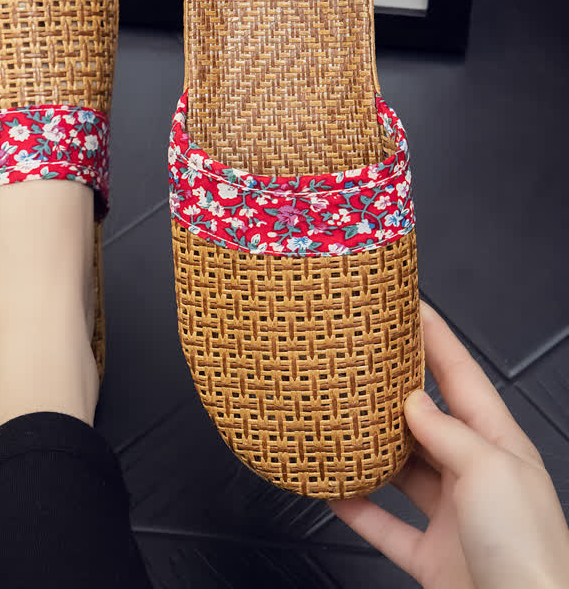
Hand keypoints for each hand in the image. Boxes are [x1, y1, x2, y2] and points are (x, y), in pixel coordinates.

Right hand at [329, 301, 568, 588]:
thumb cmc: (528, 552)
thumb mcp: (490, 470)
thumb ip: (446, 432)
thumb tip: (412, 405)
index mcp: (498, 446)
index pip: (462, 377)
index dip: (436, 339)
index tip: (410, 307)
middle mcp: (474, 475)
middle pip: (426, 421)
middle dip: (394, 392)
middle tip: (361, 361)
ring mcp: (451, 516)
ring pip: (400, 471)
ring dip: (369, 451)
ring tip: (338, 422)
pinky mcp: (430, 555)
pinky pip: (384, 524)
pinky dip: (356, 507)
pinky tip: (332, 490)